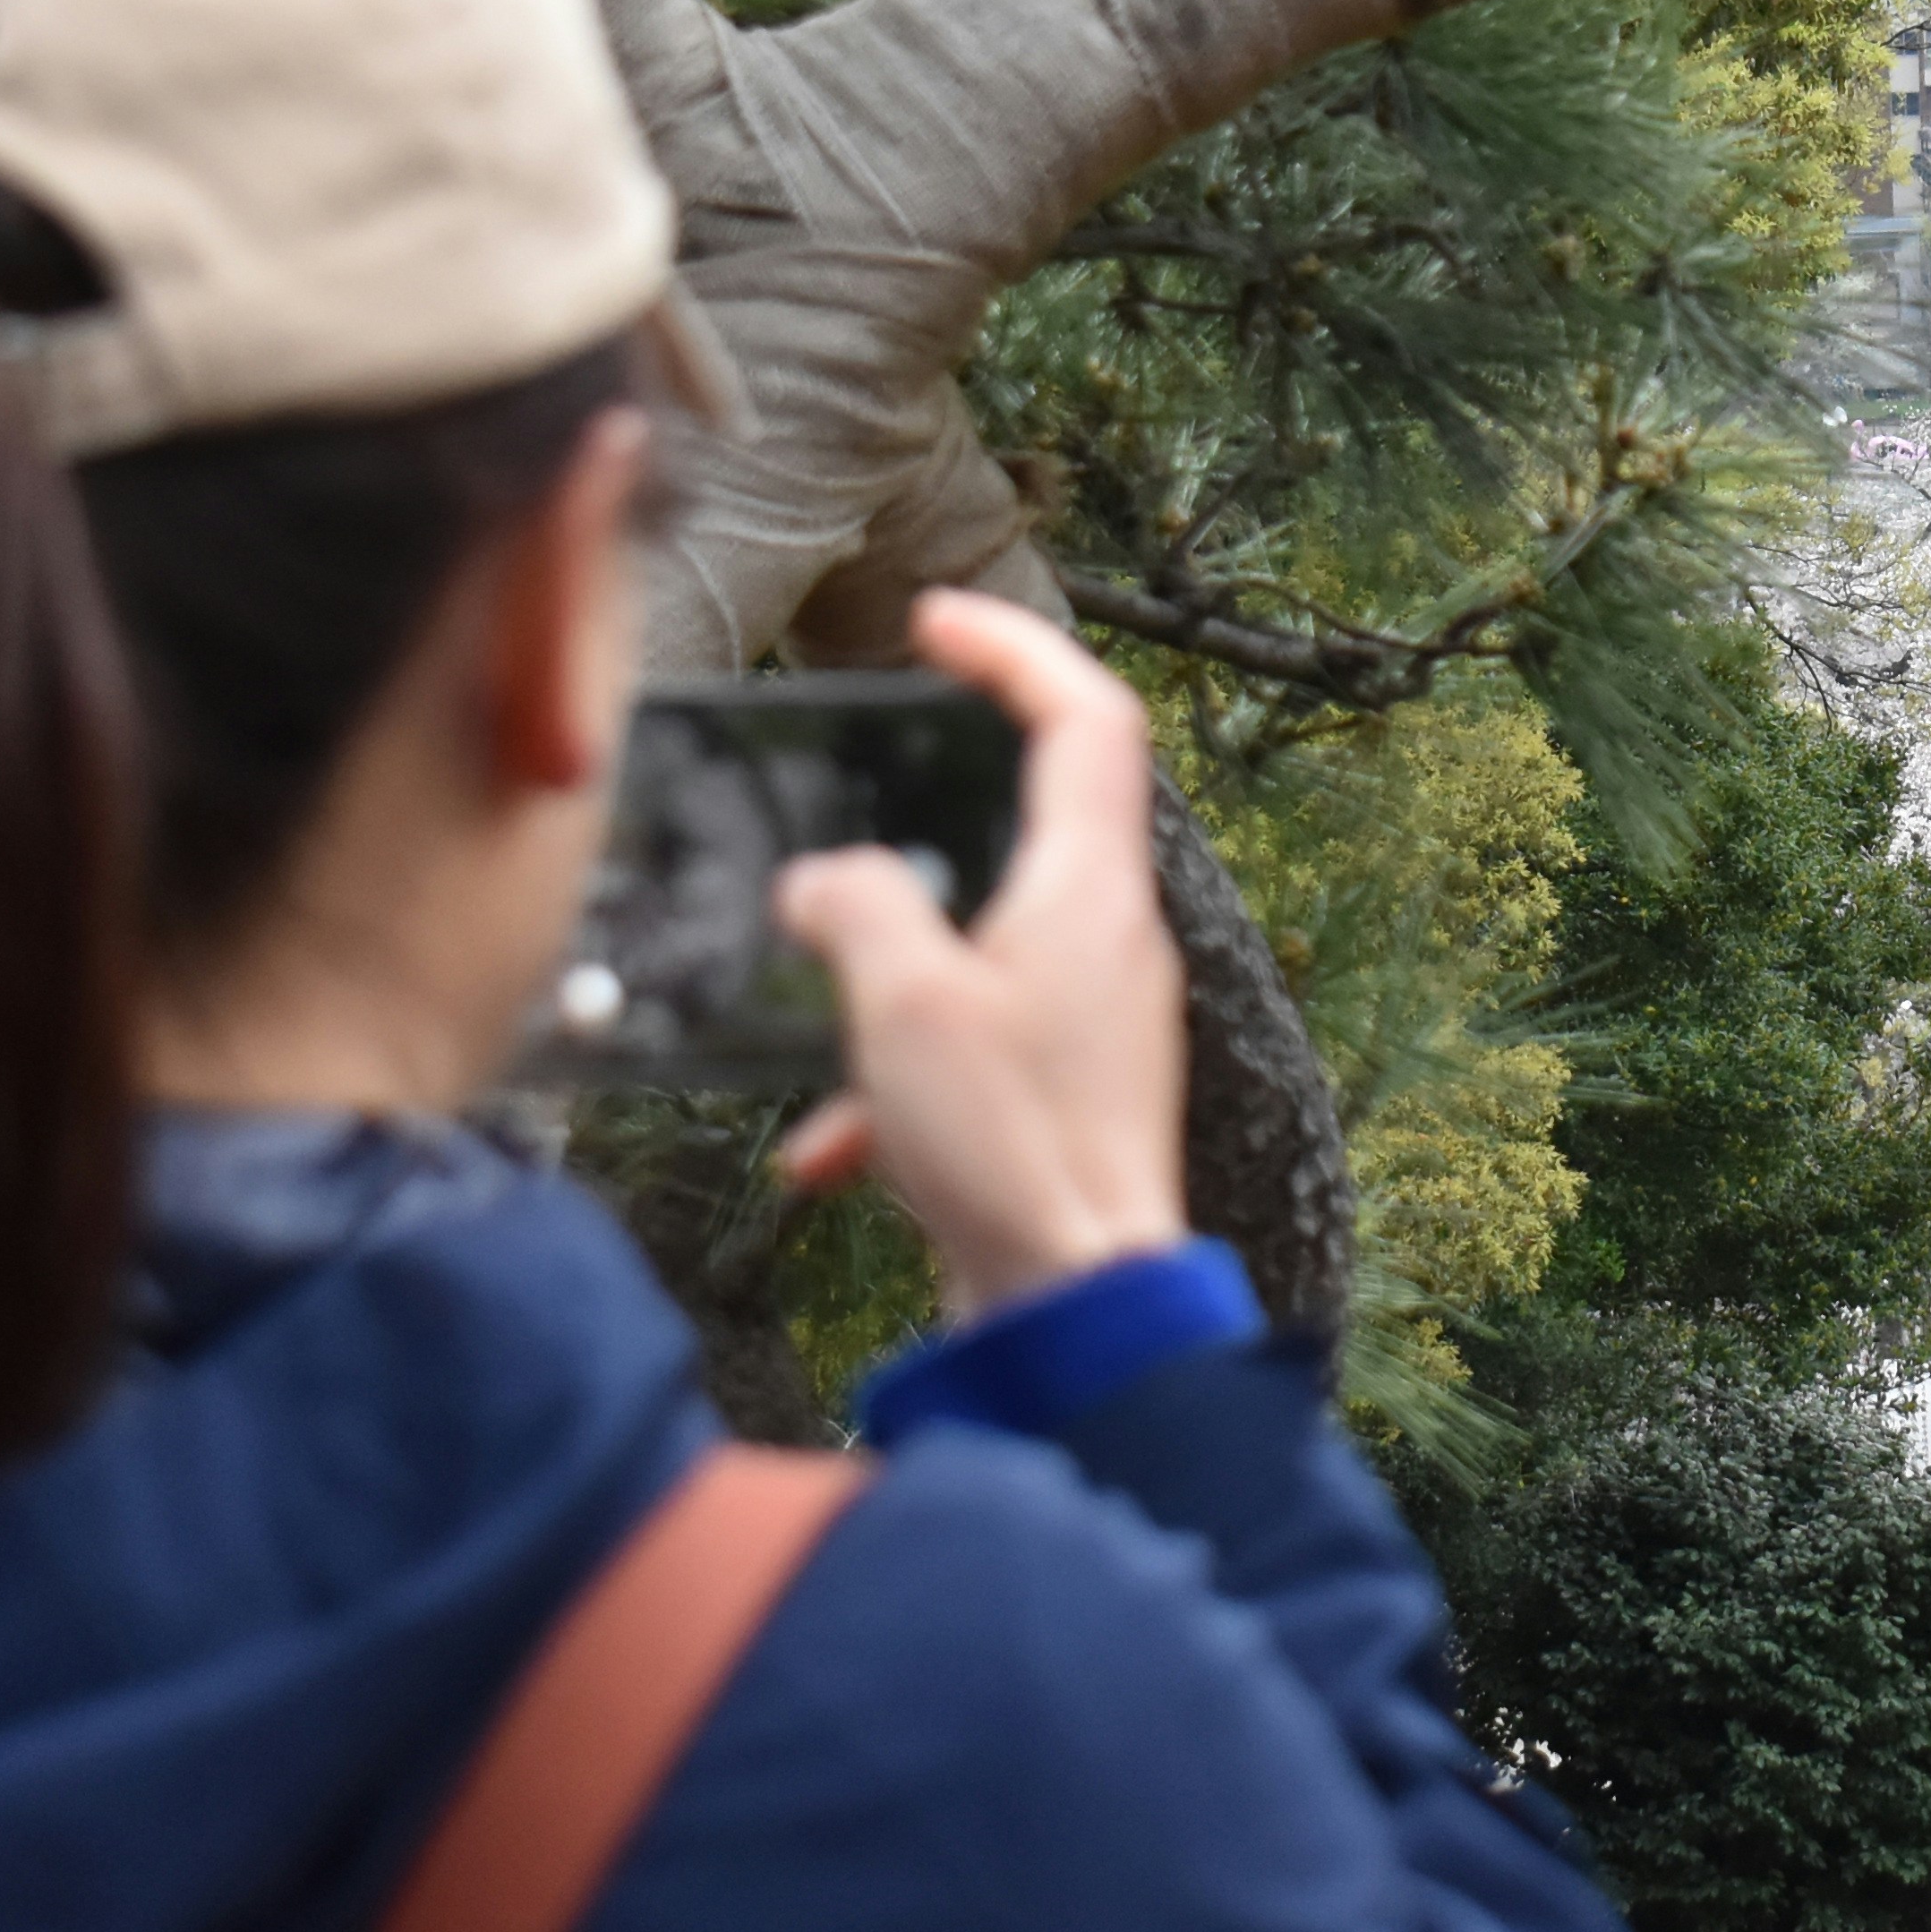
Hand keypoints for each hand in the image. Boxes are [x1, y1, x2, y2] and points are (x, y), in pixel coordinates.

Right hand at [771, 589, 1190, 1313]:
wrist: (1074, 1310)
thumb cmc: (1014, 1152)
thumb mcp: (905, 1004)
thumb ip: (855, 910)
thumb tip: (825, 885)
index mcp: (1093, 892)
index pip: (1087, 718)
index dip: (1017, 649)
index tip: (940, 621)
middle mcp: (1107, 944)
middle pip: (1040, 820)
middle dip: (942, 800)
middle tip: (873, 769)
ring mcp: (1090, 1023)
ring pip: (981, 945)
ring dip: (893, 969)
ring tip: (822, 1000)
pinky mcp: (1059, 1098)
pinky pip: (966, 1054)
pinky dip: (893, 1086)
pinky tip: (829, 1153)